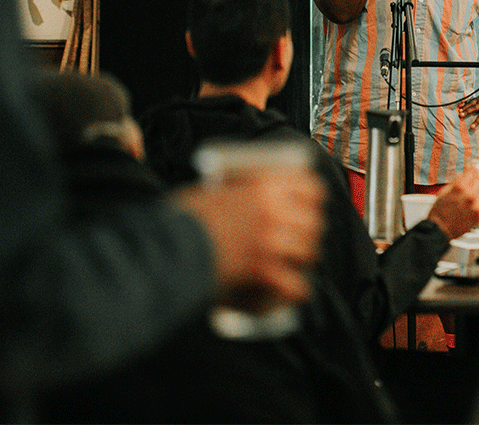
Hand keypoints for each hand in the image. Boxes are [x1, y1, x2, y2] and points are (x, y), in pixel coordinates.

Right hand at [176, 168, 324, 312]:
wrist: (164, 249)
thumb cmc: (179, 221)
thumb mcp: (210, 192)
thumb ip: (235, 196)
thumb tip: (239, 202)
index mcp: (263, 186)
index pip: (311, 187)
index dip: (313, 199)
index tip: (308, 205)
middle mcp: (274, 211)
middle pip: (314, 221)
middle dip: (308, 232)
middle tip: (295, 240)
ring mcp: (272, 242)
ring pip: (309, 251)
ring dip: (301, 260)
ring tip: (288, 265)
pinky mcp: (265, 272)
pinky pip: (297, 286)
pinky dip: (291, 292)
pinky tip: (284, 292)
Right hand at [426, 166, 478, 238]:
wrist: (441, 230)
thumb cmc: (439, 213)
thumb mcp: (442, 193)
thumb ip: (454, 182)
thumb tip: (460, 175)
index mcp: (460, 188)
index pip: (469, 173)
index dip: (470, 167)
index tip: (471, 165)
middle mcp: (471, 196)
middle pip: (478, 180)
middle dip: (476, 175)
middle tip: (475, 173)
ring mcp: (477, 206)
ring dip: (473, 193)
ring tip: (464, 198)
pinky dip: (474, 204)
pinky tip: (466, 207)